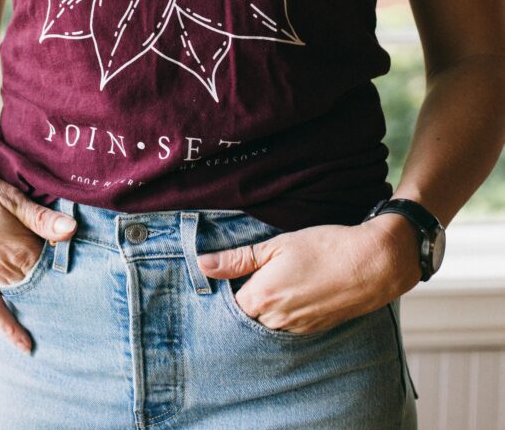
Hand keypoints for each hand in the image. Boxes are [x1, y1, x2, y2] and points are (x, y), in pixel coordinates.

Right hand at [0, 163, 76, 352]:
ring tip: (66, 310)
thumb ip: (40, 217)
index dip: (73, 262)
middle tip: (86, 294)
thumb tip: (71, 229)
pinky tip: (22, 341)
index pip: (57, 263)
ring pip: (24, 292)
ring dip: (43, 299)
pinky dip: (8, 324)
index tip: (93, 266)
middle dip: (62, 283)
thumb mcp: (9, 197)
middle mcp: (6, 266)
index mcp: (20, 247)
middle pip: (43, 280)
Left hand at [197, 218, 421, 334]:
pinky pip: (288, 325)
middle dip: (247, 296)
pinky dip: (287, 310)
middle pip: (247, 315)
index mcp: (262, 297)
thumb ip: (238, 259)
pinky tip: (298, 289)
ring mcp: (297, 328)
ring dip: (267, 305)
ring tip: (281, 278)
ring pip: (268, 322)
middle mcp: (276, 321)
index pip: (227, 302)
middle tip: (258, 272)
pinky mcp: (314, 330)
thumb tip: (203, 264)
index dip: (228, 286)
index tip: (233, 271)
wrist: (372, 264)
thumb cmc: (325, 248)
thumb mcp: (278, 245)